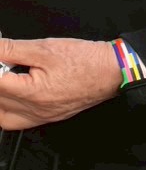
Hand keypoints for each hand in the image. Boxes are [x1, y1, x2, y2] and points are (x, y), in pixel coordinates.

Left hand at [0, 37, 119, 128]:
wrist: (110, 72)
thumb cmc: (84, 61)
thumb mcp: (43, 48)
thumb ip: (11, 49)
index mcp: (33, 92)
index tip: (0, 58)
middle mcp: (37, 110)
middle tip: (3, 67)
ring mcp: (43, 116)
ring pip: (4, 118)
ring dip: (0, 101)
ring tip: (5, 84)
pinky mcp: (50, 117)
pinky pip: (20, 121)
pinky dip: (9, 110)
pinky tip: (13, 95)